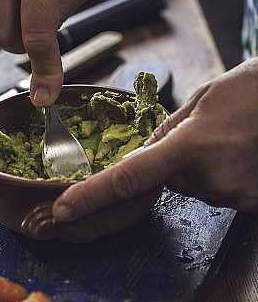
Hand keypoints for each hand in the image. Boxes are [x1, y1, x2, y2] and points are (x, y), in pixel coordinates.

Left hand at [53, 59, 257, 222]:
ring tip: (233, 139)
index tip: (64, 210)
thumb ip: (164, 132)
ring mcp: (232, 195)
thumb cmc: (254, 90)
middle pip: (168, 180)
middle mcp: (208, 178)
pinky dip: (226, 176)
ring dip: (203, 168)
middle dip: (175, 161)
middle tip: (208, 133)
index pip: (127, 178)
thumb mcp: (199, 101)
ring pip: (196, 187)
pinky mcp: (251, 204)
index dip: (91, 197)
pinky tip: (243, 154)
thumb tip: (140, 154)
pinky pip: (221, 192)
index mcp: (188, 147)